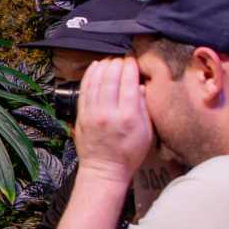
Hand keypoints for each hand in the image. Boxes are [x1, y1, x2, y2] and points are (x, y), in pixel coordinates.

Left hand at [73, 57, 152, 179]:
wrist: (104, 169)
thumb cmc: (129, 154)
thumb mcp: (147, 133)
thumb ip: (144, 108)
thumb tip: (140, 87)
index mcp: (128, 117)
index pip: (129, 85)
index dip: (130, 69)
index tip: (132, 61)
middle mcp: (109, 113)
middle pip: (111, 80)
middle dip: (116, 65)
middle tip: (121, 59)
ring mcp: (92, 114)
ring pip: (96, 83)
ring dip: (103, 68)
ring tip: (109, 60)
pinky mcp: (81, 116)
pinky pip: (84, 90)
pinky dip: (89, 76)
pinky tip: (94, 68)